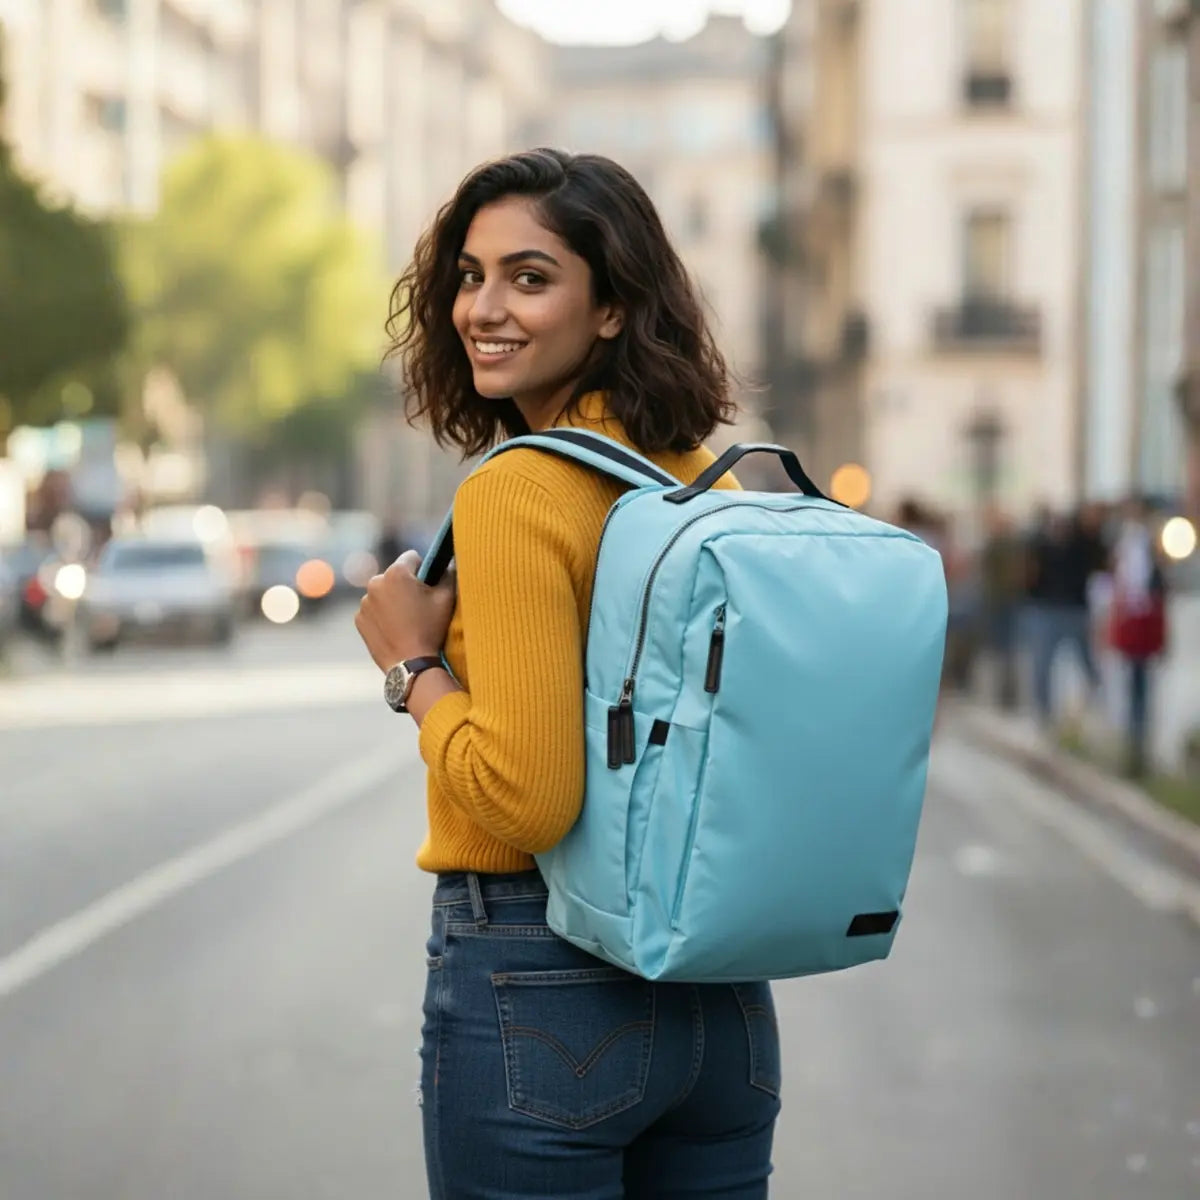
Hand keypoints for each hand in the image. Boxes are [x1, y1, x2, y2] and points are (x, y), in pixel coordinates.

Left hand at [355, 549, 456, 672]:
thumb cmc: (430, 629)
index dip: (424, 568)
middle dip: (406, 585)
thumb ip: (449, 574)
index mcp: (396, 573)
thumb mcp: (446, 598)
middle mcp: (375, 583)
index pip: (412, 557)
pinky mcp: (359, 619)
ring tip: (406, 620)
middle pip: (395, 576)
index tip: (428, 585)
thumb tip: (450, 563)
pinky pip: (373, 610)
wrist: (411, 664)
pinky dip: (382, 615)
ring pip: (383, 593)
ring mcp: (364, 602)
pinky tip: (395, 629)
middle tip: (418, 606)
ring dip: (392, 600)